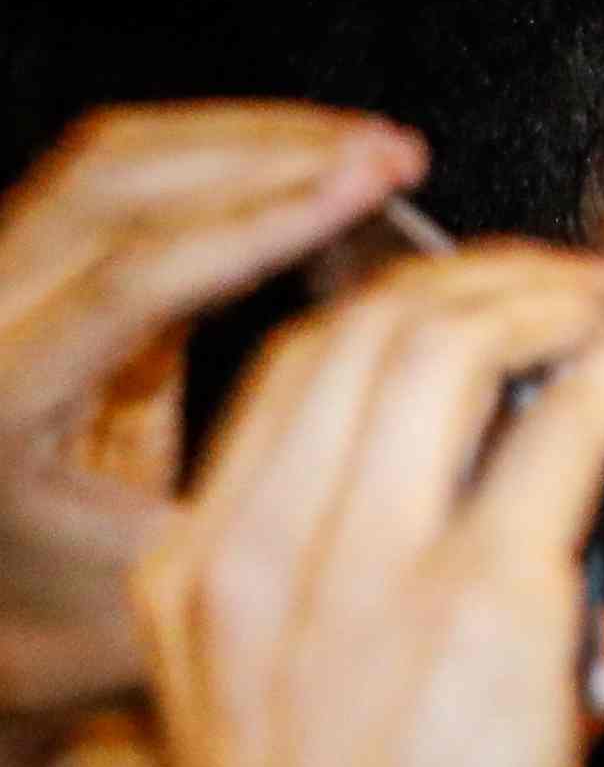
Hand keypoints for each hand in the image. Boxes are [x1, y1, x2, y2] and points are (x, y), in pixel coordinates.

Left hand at [0, 105, 422, 725]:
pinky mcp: (22, 272)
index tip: (368, 185)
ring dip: (253, 139)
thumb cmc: (56, 627)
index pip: (135, 277)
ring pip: (118, 157)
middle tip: (392, 155)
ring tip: (365, 152)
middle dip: (275, 153)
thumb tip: (403, 392)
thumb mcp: (169, 579)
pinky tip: (299, 170)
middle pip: (122, 182)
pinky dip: (218, 155)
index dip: (266, 222)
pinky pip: (116, 174)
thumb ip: (266, 484)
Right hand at [138, 245, 603, 766]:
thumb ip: (412, 635)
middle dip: (492, 277)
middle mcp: (258, 552)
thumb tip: (586, 596)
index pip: (296, 374)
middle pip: (374, 331)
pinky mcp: (483, 601)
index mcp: (192, 577)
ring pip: (458, 348)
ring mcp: (367, 569)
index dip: (408, 305)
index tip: (494, 299)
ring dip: (559, 298)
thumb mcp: (312, 736)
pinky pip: (568, 423)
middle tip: (577, 281)